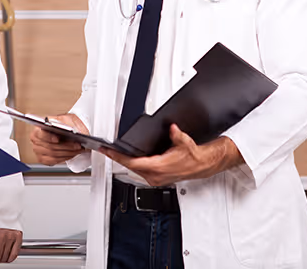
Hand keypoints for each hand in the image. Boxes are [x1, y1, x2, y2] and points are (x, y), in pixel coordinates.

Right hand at [29, 114, 88, 165]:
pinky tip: (72, 153)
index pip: (41, 134)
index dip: (49, 137)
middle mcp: (36, 140)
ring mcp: (39, 151)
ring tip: (78, 149)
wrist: (67, 130)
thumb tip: (69, 129)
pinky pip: (55, 161)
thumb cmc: (65, 123)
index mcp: (38, 128)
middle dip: (66, 146)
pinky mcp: (44, 159)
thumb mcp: (66, 118)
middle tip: (77, 145)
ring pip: (54, 155)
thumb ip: (65, 122)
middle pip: (50, 146)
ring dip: (68, 152)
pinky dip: (65, 157)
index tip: (57, 139)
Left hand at [100, 124, 241, 186]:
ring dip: (125, 161)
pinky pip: (140, 171)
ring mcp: (156, 179)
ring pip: (134, 170)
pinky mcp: (157, 179)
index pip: (133, 162)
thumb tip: (171, 128)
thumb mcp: (185, 142)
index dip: (118, 156)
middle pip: (130, 166)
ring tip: (114, 152)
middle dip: (117, 157)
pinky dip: (133, 164)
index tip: (107, 151)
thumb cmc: (194, 156)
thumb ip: (176, 135)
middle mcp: (155, 176)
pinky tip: (129, 158)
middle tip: (105, 149)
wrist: (201, 165)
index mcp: (159, 168)